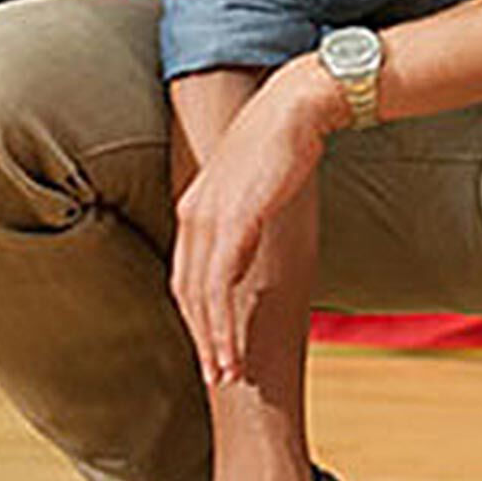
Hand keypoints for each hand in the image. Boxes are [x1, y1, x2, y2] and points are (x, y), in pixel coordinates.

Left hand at [172, 59, 332, 387]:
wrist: (296, 106)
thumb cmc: (282, 141)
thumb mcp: (253, 186)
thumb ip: (243, 218)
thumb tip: (245, 249)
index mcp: (195, 208)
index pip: (185, 275)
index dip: (195, 317)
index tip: (209, 348)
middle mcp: (194, 215)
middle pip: (187, 291)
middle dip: (201, 337)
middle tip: (216, 375)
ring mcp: (212, 217)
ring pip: (202, 294)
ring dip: (214, 337)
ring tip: (228, 371)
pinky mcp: (236, 218)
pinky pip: (223, 280)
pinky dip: (226, 316)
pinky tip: (235, 339)